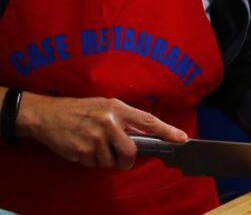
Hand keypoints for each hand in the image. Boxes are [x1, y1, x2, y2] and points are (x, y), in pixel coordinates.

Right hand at [16, 93, 186, 169]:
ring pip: (112, 162)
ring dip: (106, 160)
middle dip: (128, 159)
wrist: (47, 115)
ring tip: (95, 145)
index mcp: (117, 108)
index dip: (166, 131)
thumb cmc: (80, 109)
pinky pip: (95, 165)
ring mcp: (95, 139)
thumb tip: (145, 134)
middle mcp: (108, 123)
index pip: (148, 121)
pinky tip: (84, 148)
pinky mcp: (82, 152)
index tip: (181, 138)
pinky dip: (92, 161)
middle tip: (122, 157)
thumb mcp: (105, 106)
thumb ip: (125, 118)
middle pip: (131, 151)